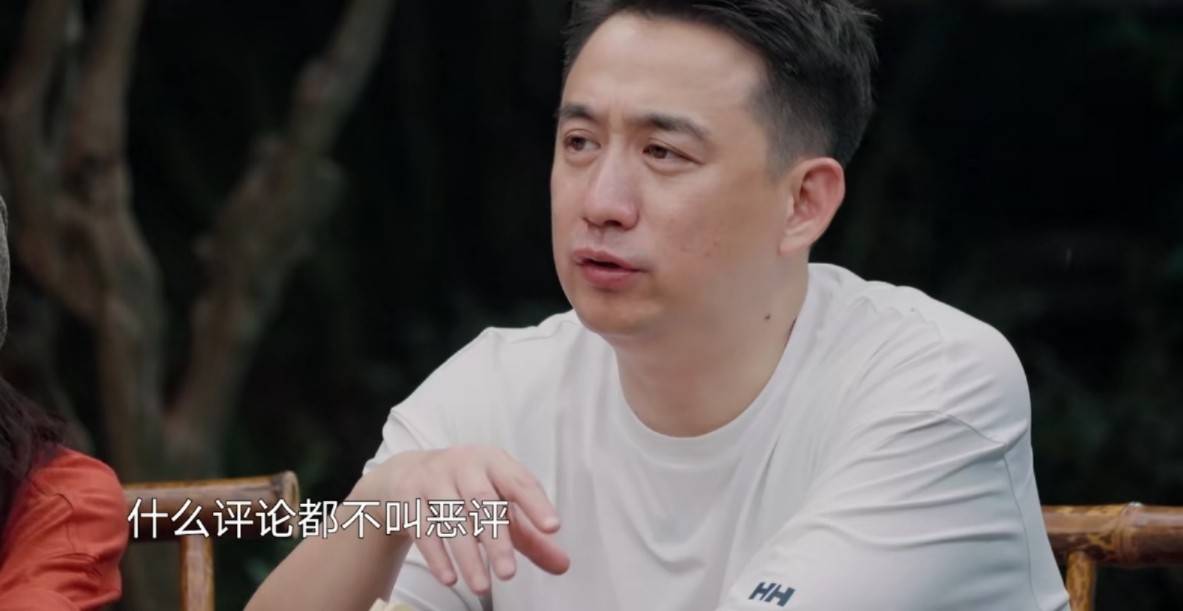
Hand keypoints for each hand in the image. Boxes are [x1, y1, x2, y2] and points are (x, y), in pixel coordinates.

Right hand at [369, 446, 569, 594]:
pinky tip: (450, 579)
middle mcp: (463, 464)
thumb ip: (530, 535)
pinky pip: (423, 529)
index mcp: (493, 462)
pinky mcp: (407, 496)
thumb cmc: (466, 491)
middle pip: (482, 502)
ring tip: (482, 587)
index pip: (519, 481)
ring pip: (452, 519)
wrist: (408, 473)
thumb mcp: (499, 504)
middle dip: (496, 540)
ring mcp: (432, 478)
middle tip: (508, 574)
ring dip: (467, 556)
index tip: (553, 528)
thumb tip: (563, 565)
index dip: (536, 504)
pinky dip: (436, 556)